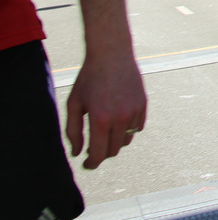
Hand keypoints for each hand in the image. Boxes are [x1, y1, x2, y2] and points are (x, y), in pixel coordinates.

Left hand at [66, 50, 145, 169]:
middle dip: (102, 153)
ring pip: (126, 140)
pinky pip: (137, 127)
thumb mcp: (74, 104)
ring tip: (105, 132)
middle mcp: (120, 118)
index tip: (87, 165)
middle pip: (113, 150)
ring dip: (115, 141)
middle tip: (92, 149)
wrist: (111, 55)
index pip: (99, 154)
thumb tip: (78, 153)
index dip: (91, 163)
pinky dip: (127, 130)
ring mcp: (134, 111)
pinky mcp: (143, 105)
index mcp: (101, 119)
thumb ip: (73, 132)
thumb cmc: (89, 79)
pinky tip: (117, 121)